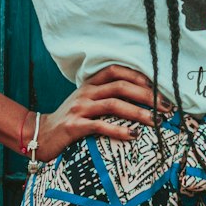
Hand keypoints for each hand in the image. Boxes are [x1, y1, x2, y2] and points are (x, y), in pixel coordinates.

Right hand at [32, 64, 172, 160]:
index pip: (116, 70)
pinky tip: (133, 135)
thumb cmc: (70, 120)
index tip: (158, 86)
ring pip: (114, 104)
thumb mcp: (86, 102)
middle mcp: (86, 92)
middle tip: (166, 107)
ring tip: (156, 121)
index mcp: (90, 84)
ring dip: (138, 112)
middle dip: (147, 95)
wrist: (39, 135)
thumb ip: (106, 97)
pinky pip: (100, 126)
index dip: (138, 76)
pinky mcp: (75, 126)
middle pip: (121, 86)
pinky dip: (119, 130)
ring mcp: (80, 108)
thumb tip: (140, 100)